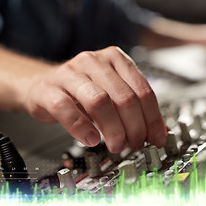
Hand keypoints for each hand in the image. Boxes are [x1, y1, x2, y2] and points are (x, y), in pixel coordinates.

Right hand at [24, 46, 166, 152]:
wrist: (43, 87)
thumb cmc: (81, 93)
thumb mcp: (112, 96)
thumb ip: (136, 111)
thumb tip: (161, 133)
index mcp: (116, 59)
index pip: (143, 90)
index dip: (153, 118)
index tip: (156, 138)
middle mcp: (94, 61)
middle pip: (124, 97)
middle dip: (135, 127)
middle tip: (135, 145)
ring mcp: (70, 73)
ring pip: (99, 101)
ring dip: (113, 129)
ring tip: (117, 145)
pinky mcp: (48, 88)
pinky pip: (66, 109)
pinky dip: (81, 128)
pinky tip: (91, 140)